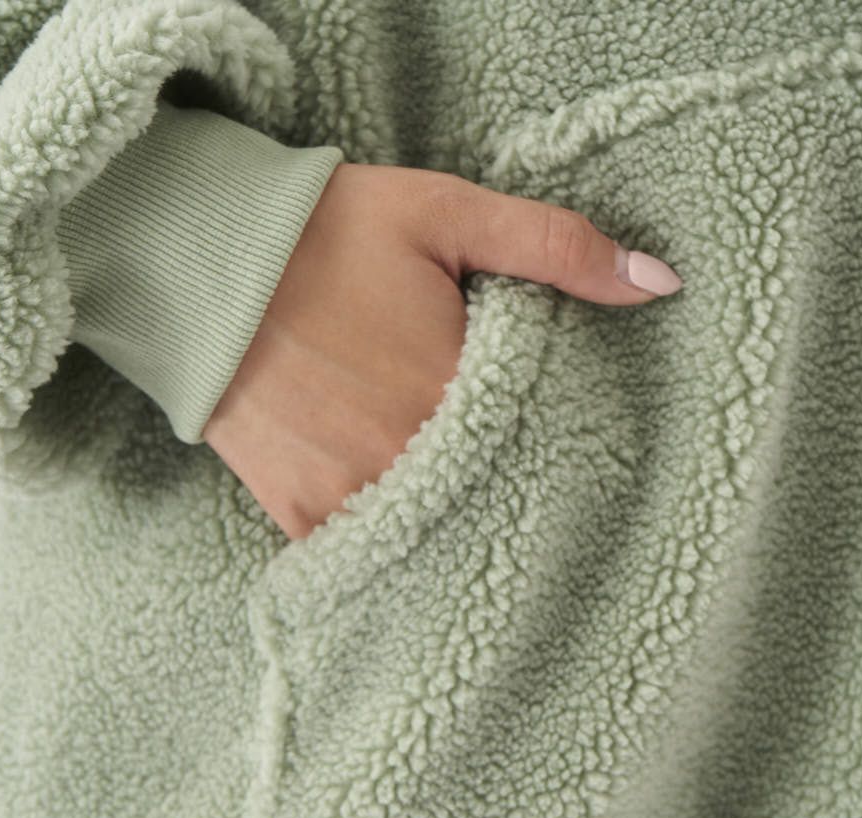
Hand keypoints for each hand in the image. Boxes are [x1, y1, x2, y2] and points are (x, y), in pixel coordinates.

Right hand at [201, 161, 681, 539]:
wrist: (202, 264)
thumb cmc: (329, 234)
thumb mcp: (448, 214)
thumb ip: (556, 246)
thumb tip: (659, 283)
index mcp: (451, 392)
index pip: (541, 454)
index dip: (567, 457)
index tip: (587, 462)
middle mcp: (403, 459)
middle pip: (491, 508)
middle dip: (518, 504)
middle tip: (543, 506)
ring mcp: (347, 497)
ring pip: (433, 543)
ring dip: (461, 533)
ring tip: (484, 524)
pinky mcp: (301, 516)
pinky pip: (366, 559)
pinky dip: (394, 552)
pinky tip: (418, 537)